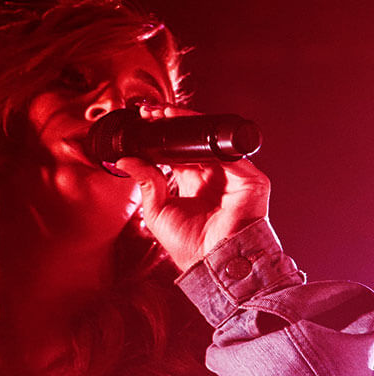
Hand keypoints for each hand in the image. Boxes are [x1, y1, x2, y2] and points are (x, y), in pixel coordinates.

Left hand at [115, 105, 269, 270]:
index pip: (180, 151)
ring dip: (189, 123)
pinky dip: (210, 137)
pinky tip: (188, 129)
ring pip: (212, 140)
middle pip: (195, 141)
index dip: (164, 136)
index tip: (145, 120)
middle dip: (174, 124)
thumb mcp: (157, 210)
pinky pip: (230, 151)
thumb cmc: (189, 245)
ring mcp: (234, 176)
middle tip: (151, 112)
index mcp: (195, 183)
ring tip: (165, 115)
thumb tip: (125, 160)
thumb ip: (146, 182)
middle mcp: (216, 176)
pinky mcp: (251, 179)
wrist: (212, 263)